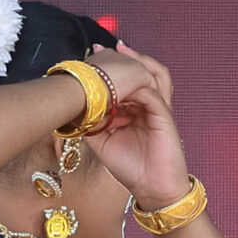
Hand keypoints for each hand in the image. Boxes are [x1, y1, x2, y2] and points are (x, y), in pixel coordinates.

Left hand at [83, 45, 191, 208]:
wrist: (152, 190)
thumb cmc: (131, 168)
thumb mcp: (103, 143)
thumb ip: (92, 125)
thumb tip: (72, 112)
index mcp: (135, 111)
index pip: (125, 83)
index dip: (109, 69)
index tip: (90, 58)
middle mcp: (148, 106)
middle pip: (140, 73)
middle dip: (123, 57)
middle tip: (102, 47)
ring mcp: (158, 111)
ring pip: (154, 76)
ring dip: (138, 62)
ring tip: (122, 50)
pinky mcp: (166, 118)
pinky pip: (154, 95)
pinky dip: (140, 86)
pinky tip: (125, 83)